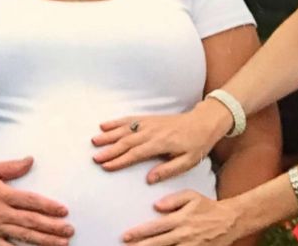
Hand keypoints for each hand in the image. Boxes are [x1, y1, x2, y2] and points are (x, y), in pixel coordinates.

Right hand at [0, 157, 73, 245]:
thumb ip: (11, 167)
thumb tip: (31, 160)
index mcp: (1, 194)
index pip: (30, 201)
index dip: (49, 206)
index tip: (64, 210)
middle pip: (31, 222)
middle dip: (52, 227)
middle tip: (69, 230)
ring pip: (23, 237)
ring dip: (43, 241)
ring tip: (61, 244)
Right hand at [91, 101, 230, 182]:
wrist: (203, 122)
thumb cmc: (196, 144)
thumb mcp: (188, 162)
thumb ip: (168, 170)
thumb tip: (149, 179)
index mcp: (161, 144)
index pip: (136, 153)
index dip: (120, 160)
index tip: (106, 166)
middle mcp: (152, 132)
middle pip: (126, 141)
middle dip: (109, 150)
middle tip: (95, 157)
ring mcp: (149, 123)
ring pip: (125, 129)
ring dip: (109, 135)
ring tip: (94, 141)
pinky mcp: (148, 118)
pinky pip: (129, 119)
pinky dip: (116, 122)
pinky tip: (104, 125)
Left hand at [121, 191, 241, 245]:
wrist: (230, 221)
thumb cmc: (208, 207)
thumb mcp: (192, 196)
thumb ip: (173, 199)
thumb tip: (156, 205)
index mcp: (181, 219)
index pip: (155, 227)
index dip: (139, 233)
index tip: (125, 236)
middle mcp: (184, 235)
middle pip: (158, 244)